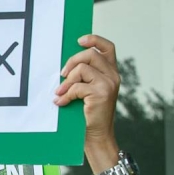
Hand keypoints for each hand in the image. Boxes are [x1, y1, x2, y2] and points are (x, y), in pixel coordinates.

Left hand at [55, 35, 119, 149]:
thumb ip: (83, 75)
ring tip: (60, 93)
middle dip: (72, 62)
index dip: (94, 40)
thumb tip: (65, 65)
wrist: (96, 134)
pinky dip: (66, 94)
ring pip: (82, 68)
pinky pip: (77, 86)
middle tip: (62, 75)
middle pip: (91, 54)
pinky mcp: (101, 93)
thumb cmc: (88, 111)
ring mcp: (109, 83)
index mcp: (110, 71)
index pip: (108, 47)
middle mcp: (113, 75)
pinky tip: (61, 102)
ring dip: (67, 81)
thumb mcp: (87, 89)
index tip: (79, 41)